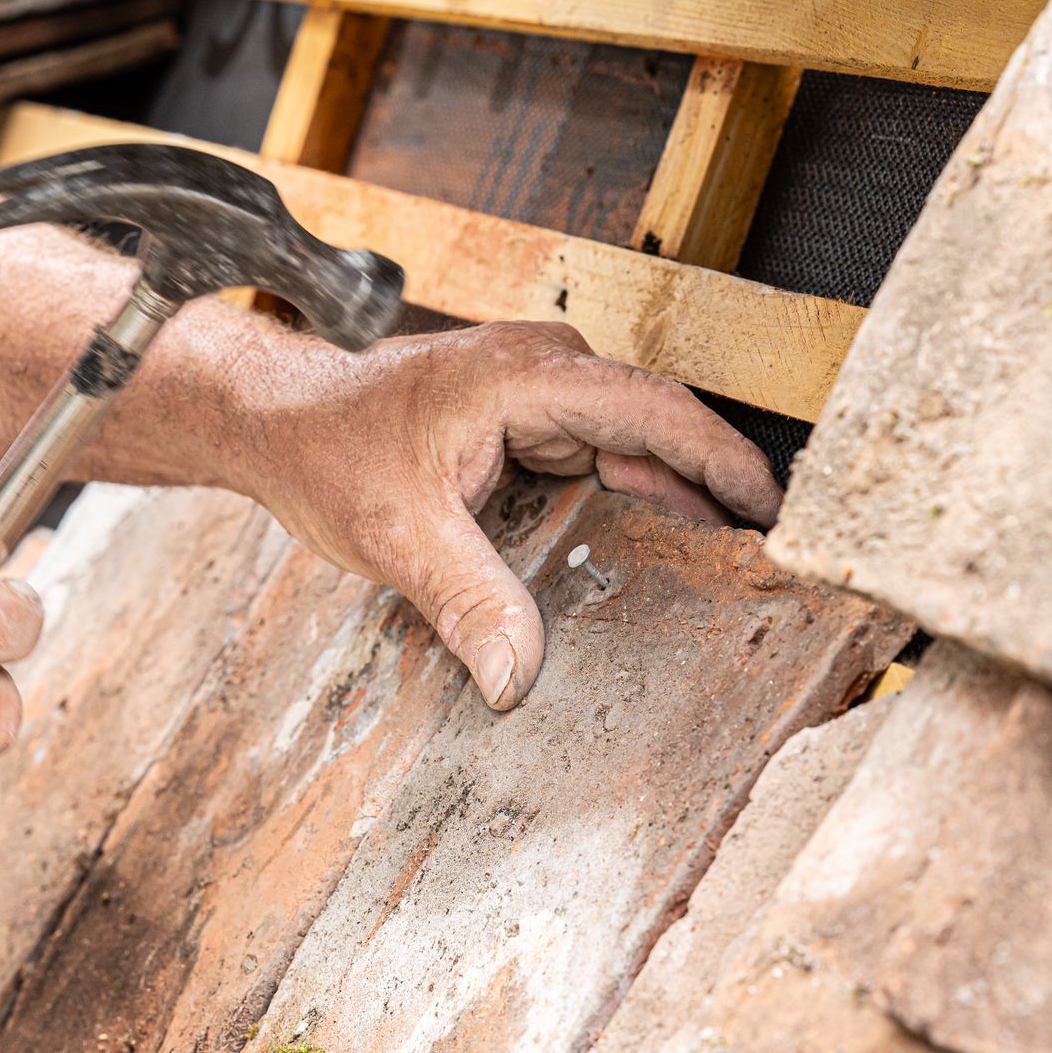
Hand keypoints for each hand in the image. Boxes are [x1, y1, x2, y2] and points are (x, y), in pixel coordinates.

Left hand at [218, 321, 782, 709]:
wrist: (276, 419)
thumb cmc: (326, 447)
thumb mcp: (398, 533)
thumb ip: (467, 602)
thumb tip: (517, 679)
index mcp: (528, 378)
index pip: (657, 412)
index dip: (724, 462)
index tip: (776, 511)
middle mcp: (546, 373)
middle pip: (659, 431)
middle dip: (716, 492)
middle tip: (769, 562)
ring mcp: (539, 395)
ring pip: (634, 449)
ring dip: (676, 502)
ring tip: (731, 567)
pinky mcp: (528, 422)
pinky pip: (601, 461)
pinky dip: (632, 503)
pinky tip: (657, 554)